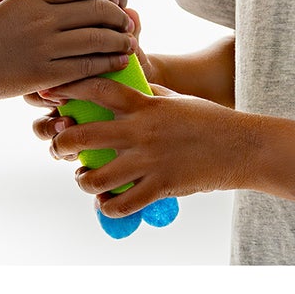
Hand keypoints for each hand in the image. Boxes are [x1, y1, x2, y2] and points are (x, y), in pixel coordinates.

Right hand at [0, 0, 134, 105]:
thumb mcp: (6, 4)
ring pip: (97, 38)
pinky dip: (108, 63)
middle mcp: (42, 17)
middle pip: (96, 9)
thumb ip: (35, 0)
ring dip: (120, 39)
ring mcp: (44, 46)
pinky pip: (87, 65)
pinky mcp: (45, 74)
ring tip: (129, 42)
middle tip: (126, 21)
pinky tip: (118, 62)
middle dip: (118, 14)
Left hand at [33, 74, 245, 219]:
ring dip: (83, 180)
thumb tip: (127, 87)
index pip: (99, 90)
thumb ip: (148, 94)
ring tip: (84, 179)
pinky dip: (107, 206)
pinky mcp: (162, 187)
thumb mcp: (176, 99)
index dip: (70, 89)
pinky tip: (106, 202)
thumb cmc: (210, 119)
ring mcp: (151, 160)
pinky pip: (123, 203)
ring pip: (97, 175)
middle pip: (85, 134)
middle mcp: (142, 131)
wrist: (244, 147)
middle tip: (59, 147)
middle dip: (63, 142)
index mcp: (146, 104)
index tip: (51, 92)